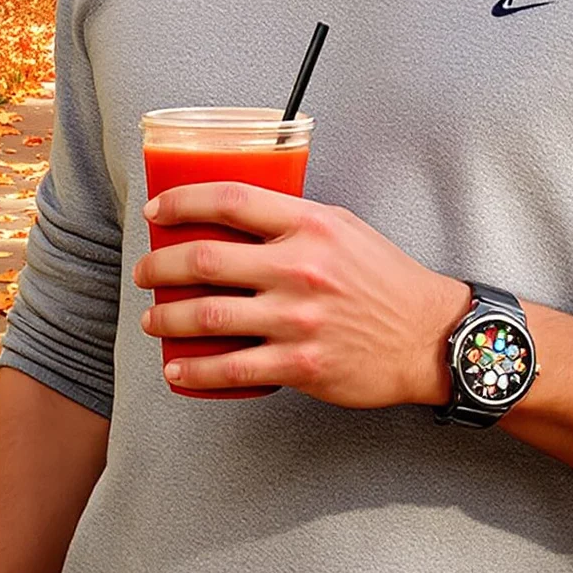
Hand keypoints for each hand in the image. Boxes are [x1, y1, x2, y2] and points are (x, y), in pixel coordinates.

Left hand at [136, 182, 468, 404]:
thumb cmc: (384, 280)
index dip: (182, 201)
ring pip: (209, 316)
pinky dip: (195, 371)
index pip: (231, 200)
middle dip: (159, 265)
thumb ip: (292, 220)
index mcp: (310, 226)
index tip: (156, 211)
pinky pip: (232, 369)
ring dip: (168, 318)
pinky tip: (177, 369)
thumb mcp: (343, 228)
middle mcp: (300, 268)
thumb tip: (235, 215)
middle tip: (144, 272)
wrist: (428, 337)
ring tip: (153, 318)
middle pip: (205, 260)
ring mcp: (298, 319)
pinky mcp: (301, 364)